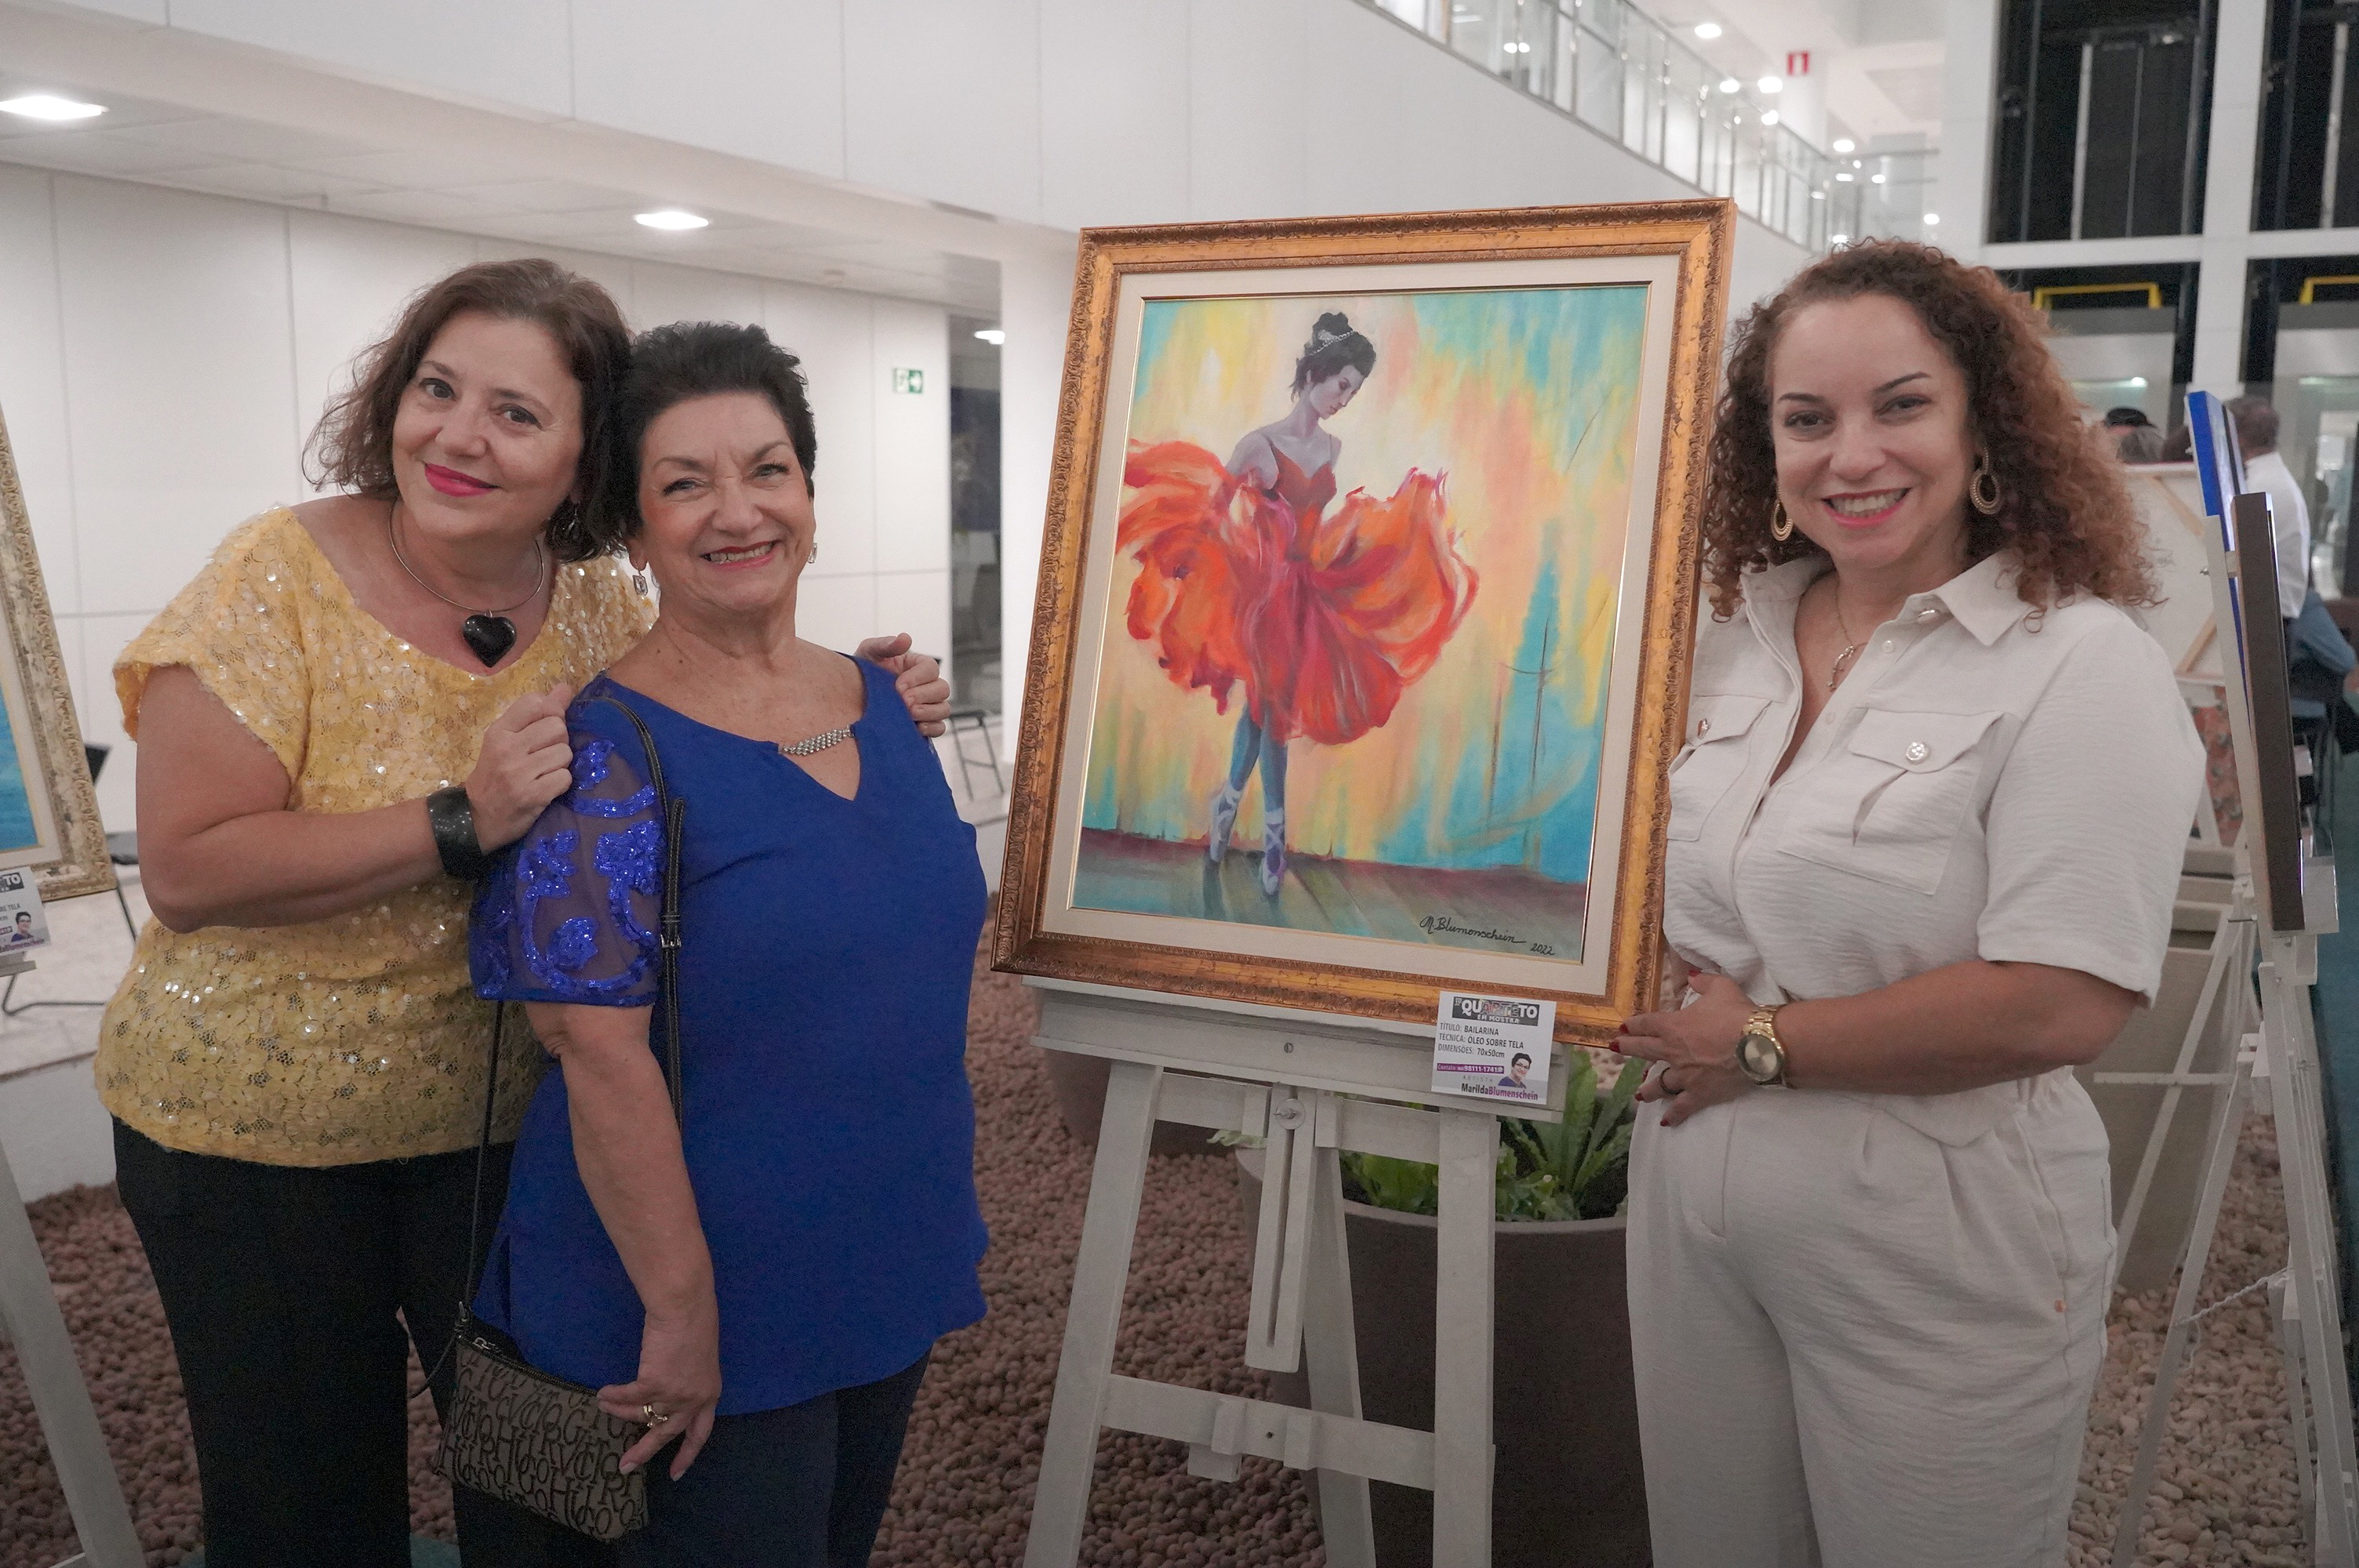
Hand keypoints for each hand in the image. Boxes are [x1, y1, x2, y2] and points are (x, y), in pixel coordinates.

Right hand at [465, 685, 576, 850]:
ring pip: (564, 753)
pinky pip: (565, 778)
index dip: (550, 713)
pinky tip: (546, 787)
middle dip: (558, 741)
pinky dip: (560, 784)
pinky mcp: (533, 795)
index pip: (536, 703)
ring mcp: (519, 772)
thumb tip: (565, 688)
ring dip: (560, 764)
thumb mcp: (506, 740)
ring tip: (543, 772)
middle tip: (544, 755)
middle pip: (557, 727)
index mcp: (499, 731)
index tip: (543, 729)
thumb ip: (536, 714)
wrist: (476, 817)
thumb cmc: (494, 775)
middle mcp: (508, 748)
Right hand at [599, 1305, 720, 1480]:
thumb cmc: (695, 1324)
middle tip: (625, 1467)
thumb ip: (687, 1381)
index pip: (700, 1433)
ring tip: (604, 1407)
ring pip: (641, 1414)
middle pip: (667, 1434)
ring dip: (620, 1412)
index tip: (676, 1473)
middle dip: (644, 1451)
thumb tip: (666, 1394)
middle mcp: (694, 1400)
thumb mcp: (699, 1360)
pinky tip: (603, 1393)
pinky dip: (613, 1396)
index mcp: (710, 1394)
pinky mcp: (654, 1384)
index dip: (687, 1454)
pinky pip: (628, 1397)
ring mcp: (674, 1394)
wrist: (686, 1308)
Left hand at [855, 633, 951, 736]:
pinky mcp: (924, 723)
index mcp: (917, 665)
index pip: (930, 668)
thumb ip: (887, 644)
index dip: (918, 678)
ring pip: (944, 709)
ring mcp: (927, 705)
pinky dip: (932, 728)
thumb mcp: (870, 652)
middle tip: (903, 701)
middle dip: (923, 696)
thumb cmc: (863, 672)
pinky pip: (939, 728)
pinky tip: (916, 727)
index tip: (898, 685)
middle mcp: (927, 685)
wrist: (851, 697)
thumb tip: (905, 638)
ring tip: (909, 714)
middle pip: (942, 689)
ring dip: (928, 712)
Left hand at [1616, 971, 1755, 1127]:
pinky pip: (1682, 1106)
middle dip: (1627, 1049)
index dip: (1633, 1024)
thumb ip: (1703, 982)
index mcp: (1673, 1026)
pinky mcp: (1699, 1094)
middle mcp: (1673, 1052)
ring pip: (1659, 1084)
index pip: (1646, 1024)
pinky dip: (1674, 1115)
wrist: (1758, 1043)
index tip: (1623, 1026)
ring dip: (1647, 1089)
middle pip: (1644, 1050)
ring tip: (1638, 1095)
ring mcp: (1684, 1075)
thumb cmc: (1738, 1013)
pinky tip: (1665, 1122)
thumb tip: (1692, 976)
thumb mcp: (1721, 987)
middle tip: (1614, 1049)